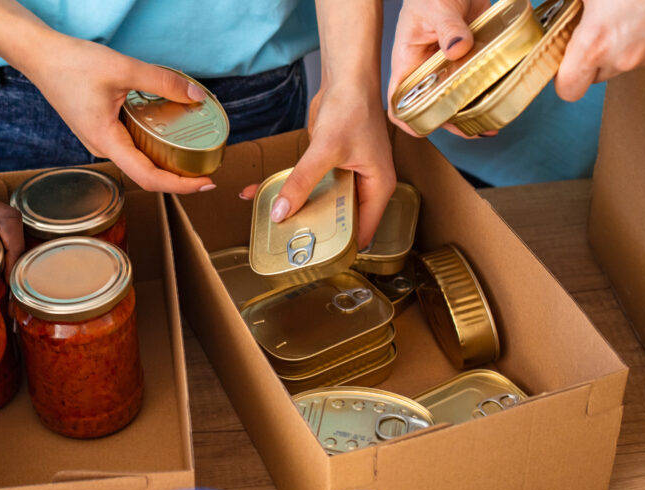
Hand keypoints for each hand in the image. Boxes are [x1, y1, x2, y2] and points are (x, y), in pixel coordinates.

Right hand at [22, 39, 217, 194]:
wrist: (42, 56)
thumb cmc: (72, 64)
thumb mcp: (124, 68)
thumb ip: (162, 82)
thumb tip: (195, 95)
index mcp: (106, 141)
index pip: (149, 178)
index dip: (180, 186)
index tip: (204, 184)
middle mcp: (102, 147)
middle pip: (146, 173)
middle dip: (179, 174)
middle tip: (207, 167)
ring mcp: (100, 140)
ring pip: (138, 158)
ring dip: (166, 157)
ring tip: (193, 149)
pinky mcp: (100, 129)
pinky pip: (130, 143)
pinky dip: (152, 141)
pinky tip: (167, 128)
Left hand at [241, 85, 395, 247]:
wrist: (346, 77)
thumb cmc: (353, 107)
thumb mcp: (326, 149)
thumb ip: (303, 181)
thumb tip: (282, 211)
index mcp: (378, 187)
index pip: (363, 231)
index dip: (342, 246)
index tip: (317, 258)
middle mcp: (366, 185)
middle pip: (341, 219)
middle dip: (316, 230)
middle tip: (290, 244)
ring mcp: (348, 176)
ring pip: (323, 203)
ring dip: (300, 210)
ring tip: (274, 224)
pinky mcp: (331, 166)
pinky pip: (311, 185)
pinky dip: (292, 190)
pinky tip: (266, 195)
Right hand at [387, 0, 495, 138]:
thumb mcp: (437, 7)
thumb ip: (448, 27)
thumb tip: (458, 49)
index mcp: (408, 61)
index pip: (398, 101)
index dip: (408, 120)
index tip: (426, 129)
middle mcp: (427, 68)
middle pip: (433, 106)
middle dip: (451, 121)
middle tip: (473, 129)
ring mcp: (449, 64)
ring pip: (457, 96)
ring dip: (472, 110)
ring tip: (490, 123)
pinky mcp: (469, 56)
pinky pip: (476, 78)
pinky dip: (488, 89)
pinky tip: (500, 96)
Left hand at [555, 0, 644, 100]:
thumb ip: (567, 2)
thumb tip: (560, 5)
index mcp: (595, 46)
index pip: (568, 89)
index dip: (563, 77)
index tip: (561, 60)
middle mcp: (622, 59)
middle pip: (594, 76)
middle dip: (589, 57)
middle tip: (590, 28)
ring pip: (620, 64)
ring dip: (615, 48)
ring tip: (618, 15)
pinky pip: (644, 52)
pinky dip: (638, 39)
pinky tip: (639, 13)